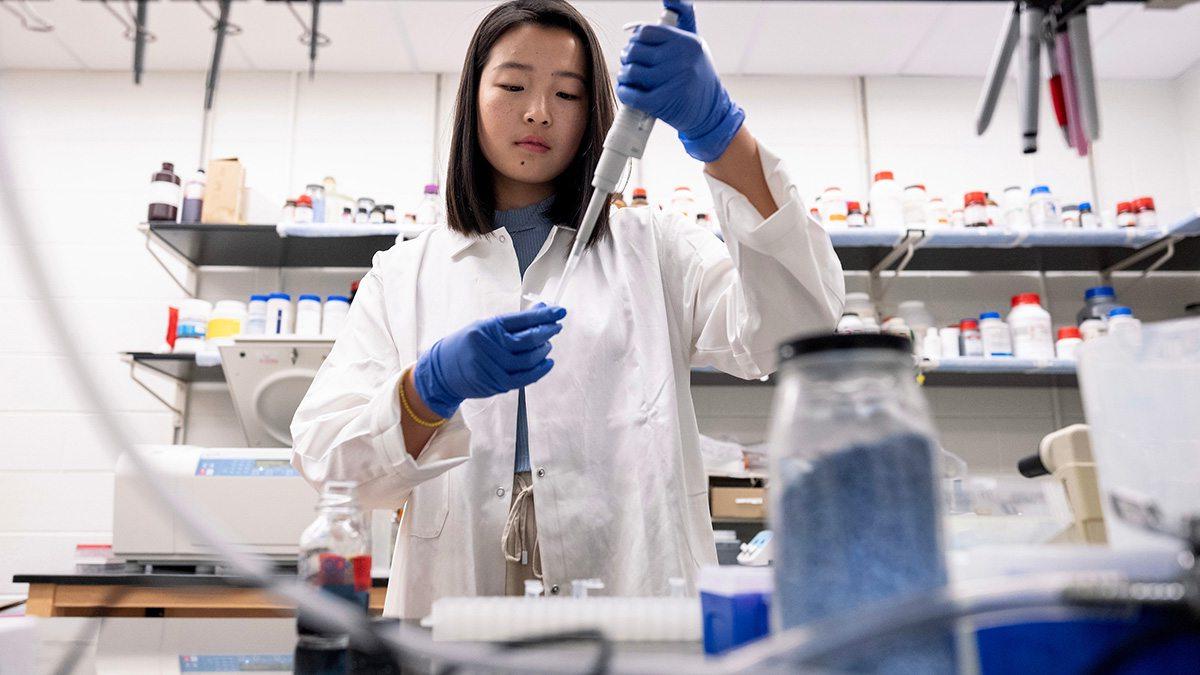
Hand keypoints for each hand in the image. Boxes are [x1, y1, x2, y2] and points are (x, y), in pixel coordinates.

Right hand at [412, 304, 564, 418]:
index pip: (521, 319)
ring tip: (547, 345)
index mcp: (487, 327)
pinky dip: (540, 370)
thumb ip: (513, 323)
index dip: (543, 316)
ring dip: (543, 351)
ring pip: (528, 359)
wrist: (442, 370)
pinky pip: (524, 378)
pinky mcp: (495, 382)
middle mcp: (489, 345)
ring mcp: (492, 366)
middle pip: (528, 339)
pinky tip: (547, 363)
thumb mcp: (485, 327)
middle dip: (547, 332)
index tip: (559, 311)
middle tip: (556, 327)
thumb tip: (541, 311)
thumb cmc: (467, 345)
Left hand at [617, 0, 743, 162]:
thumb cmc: (698, 76)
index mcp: (686, 42)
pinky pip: (631, 94)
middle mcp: (680, 59)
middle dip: (627, 57)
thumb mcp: (695, 45)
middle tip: (630, 64)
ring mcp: (671, 81)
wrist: (711, 112)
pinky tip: (627, 92)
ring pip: (630, 71)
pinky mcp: (662, 103)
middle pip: (634, 50)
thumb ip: (683, 19)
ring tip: (629, 79)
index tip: (636, 47)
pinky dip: (624, 93)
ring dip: (624, 76)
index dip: (635, 39)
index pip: (646, 32)